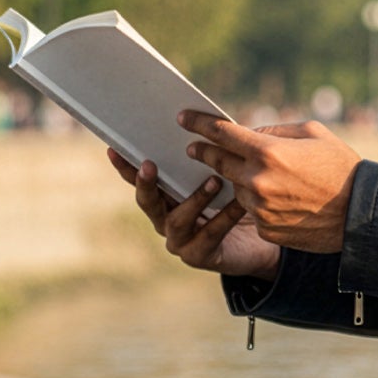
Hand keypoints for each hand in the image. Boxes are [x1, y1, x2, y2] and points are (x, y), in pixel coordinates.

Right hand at [108, 149, 281, 278]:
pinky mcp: (199, 256)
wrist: (264, 239)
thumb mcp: (229, 173)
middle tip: (149, 165)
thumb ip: (216, 155)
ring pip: (177, 220)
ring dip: (195, 198)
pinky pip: (209, 234)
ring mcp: (179, 240)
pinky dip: (224, 217)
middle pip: (148, 201)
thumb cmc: (242, 199)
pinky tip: (240, 203)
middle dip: (146, 183)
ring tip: (215, 181)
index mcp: (166, 196)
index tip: (114, 148)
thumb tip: (215, 122)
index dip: (126, 166)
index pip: (141, 179)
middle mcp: (165, 218)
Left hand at [178, 112, 361, 253]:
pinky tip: (280, 199)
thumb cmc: (342, 166)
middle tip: (193, 148)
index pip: (222, 133)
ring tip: (257, 176)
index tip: (183, 118)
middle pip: (218, 162)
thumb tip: (248, 133)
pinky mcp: (265, 228)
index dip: (199, 124)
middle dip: (204, 153)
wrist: (361, 212)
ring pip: (235, 189)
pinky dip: (259, 203)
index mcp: (268, 152)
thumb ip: (275, 131)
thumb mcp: (313, 134)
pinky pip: (252, 211)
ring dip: (240, 181)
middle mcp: (257, 180)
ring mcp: (259, 207)